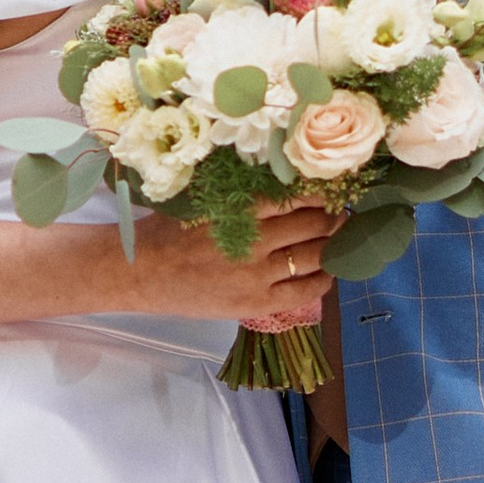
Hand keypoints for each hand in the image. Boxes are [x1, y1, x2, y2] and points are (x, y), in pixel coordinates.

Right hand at [138, 202, 331, 325]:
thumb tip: (287, 178)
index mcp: (238, 210)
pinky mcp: (255, 304)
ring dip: (333, 245)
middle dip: (333, 216)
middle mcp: (252, 242)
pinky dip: (322, 280)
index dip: (321, 192)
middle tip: (342, 210)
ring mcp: (256, 276)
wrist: (142, 272)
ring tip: (341, 236)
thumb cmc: (170, 229)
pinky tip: (328, 271)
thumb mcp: (204, 199)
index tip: (332, 187)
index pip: (296, 197)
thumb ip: (242, 193)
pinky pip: (303, 292)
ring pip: (313, 257)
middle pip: (313, 226)